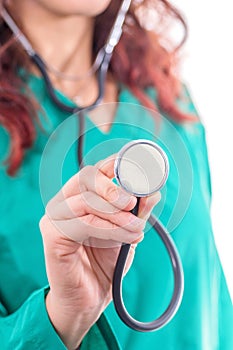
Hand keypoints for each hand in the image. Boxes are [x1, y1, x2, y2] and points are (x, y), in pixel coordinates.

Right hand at [39, 154, 160, 348]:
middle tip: (133, 204)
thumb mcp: (128, 232)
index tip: (136, 168)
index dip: (114, 164)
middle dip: (114, 189)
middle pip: (86, 178)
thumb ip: (137, 212)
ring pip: (86, 202)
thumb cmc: (106, 262)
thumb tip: (153, 191)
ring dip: (117, 216)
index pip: (95, 171)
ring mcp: (55, 217)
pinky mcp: (51, 235)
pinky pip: (82, 223)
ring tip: (136, 229)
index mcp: (80, 196)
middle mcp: (64, 202)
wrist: (91, 298)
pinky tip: (124, 239)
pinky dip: (108, 229)